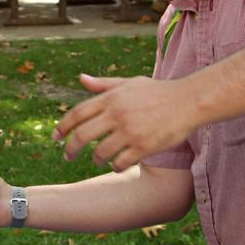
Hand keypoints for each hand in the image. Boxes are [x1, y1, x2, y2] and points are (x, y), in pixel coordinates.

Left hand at [53, 74, 196, 169]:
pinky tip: (117, 165)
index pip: (77, 113)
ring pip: (100, 152)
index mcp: (111, 98)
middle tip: (67, 156)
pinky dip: (115, 166)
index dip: (62, 127)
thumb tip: (81, 78)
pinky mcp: (144, 146)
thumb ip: (104, 84)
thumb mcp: (129, 83)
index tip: (55, 137)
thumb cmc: (158, 92)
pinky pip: (120, 162)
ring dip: (96, 159)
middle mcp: (117, 114)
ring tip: (98, 160)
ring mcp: (130, 130)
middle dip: (70, 149)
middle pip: (82, 135)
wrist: (189, 101)